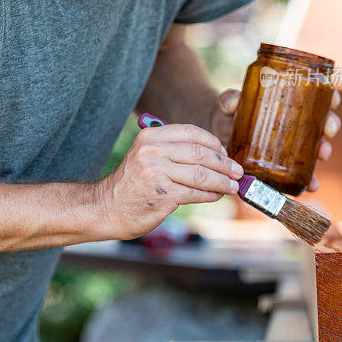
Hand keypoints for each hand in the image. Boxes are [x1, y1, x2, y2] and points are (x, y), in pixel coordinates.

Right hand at [92, 123, 243, 239]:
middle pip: (201, 153)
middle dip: (224, 163)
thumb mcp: (145, 156)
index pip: (192, 133)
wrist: (105, 208)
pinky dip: (211, 194)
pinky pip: (196, 193)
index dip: (214, 143)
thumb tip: (212, 154)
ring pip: (202, 174)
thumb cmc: (131, 184)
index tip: (225, 153)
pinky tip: (216, 195)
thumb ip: (172, 150)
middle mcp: (153, 152)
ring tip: (232, 186)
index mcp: (150, 137)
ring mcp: (157, 173)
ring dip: (222, 181)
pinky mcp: (163, 195)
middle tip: (237, 171)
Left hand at [208, 88, 341, 191]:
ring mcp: (292, 145)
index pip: (317, 96)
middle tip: (328, 130)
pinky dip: (309, 180)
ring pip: (317, 146)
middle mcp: (296, 123)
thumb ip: (229, 100)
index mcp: (290, 102)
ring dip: (324, 151)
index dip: (331, 97)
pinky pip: (302, 173)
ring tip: (322, 155)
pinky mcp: (284, 164)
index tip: (334, 100)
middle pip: (323, 121)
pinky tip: (311, 185)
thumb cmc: (230, 113)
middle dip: (330, 125)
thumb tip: (231, 104)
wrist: (221, 134)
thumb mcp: (229, 103)